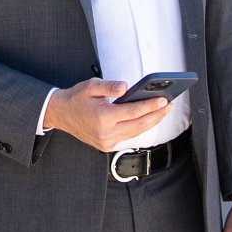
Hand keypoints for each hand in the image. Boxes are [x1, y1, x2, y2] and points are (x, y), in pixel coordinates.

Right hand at [43, 78, 173, 151]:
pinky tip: (147, 119)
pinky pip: (128, 136)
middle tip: (170, 106)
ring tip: (163, 112)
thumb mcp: (91, 86)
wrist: (61, 114)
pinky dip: (139, 128)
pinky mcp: (106, 146)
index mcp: (103, 117)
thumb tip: (126, 87)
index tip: (164, 100)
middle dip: (156, 115)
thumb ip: (109, 86)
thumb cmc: (76, 98)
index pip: (133, 112)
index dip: (150, 106)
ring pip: (135, 133)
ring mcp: (106, 142)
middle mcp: (106, 133)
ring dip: (151, 122)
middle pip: (138, 125)